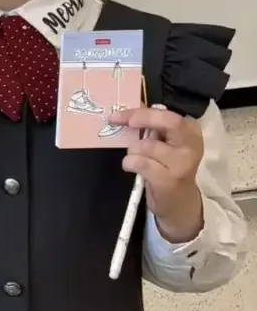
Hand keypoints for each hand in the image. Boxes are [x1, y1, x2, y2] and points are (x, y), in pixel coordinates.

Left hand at [121, 107, 205, 243]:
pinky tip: (133, 168)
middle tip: (122, 123)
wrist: (179, 203)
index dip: (141, 111)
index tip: (119, 114)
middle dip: (141, 119)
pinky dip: (130, 163)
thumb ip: (155, 127)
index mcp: (191, 132)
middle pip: (166, 122)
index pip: (167, 114)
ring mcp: (181, 163)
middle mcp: (190, 145)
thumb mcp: (167, 145)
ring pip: (145, 145)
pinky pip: (139, 162)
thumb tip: (133, 107)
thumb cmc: (168, 169)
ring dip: (133, 151)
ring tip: (138, 160)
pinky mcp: (168, 180)